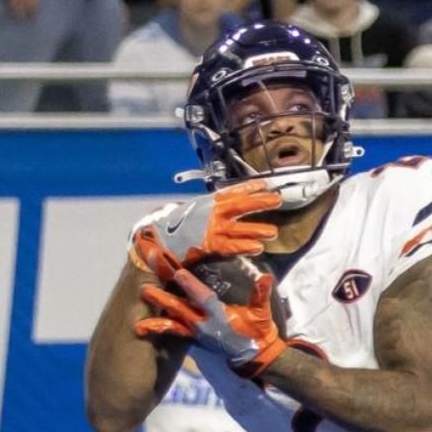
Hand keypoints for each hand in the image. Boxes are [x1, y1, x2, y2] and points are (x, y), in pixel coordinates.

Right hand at [130, 182, 281, 277]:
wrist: (155, 242)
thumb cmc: (175, 229)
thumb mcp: (194, 213)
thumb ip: (211, 211)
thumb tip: (226, 208)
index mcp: (208, 203)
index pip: (232, 191)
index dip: (249, 187)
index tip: (265, 184)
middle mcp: (211, 212)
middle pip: (240, 204)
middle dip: (259, 202)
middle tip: (277, 200)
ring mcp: (210, 228)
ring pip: (239, 227)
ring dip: (257, 229)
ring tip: (273, 232)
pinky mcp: (208, 244)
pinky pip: (230, 245)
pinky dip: (244, 245)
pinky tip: (257, 247)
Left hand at [140, 267, 288, 376]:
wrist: (252, 357)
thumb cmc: (257, 331)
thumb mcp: (262, 314)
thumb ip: (261, 296)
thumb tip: (266, 277)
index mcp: (220, 317)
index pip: (203, 299)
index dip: (191, 286)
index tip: (178, 273)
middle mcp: (205, 325)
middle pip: (181, 309)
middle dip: (163, 298)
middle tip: (145, 289)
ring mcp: (197, 334)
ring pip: (173, 322)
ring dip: (156, 316)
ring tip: (139, 312)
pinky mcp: (193, 339)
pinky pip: (173, 333)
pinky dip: (159, 328)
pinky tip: (141, 326)